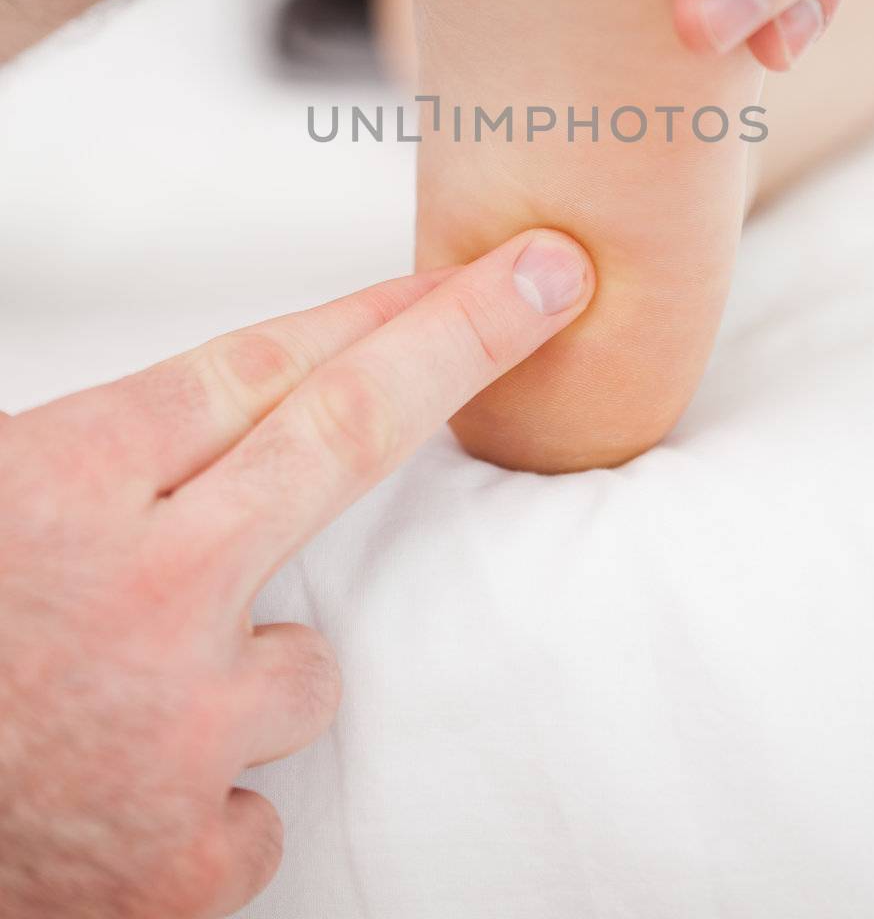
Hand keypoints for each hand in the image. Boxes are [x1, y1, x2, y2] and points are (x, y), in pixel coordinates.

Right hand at [0, 230, 591, 918]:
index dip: (381, 311)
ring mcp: (169, 729)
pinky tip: (122, 799)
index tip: (484, 273)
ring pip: (307, 669)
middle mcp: (137, 589)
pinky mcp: (176, 864)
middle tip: (553, 284)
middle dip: (460, 343)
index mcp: (62, 481)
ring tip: (117, 709)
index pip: (263, 362)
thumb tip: (263, 408)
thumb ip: (107, 464)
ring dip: (246, 677)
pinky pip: (259, 809)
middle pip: (340, 432)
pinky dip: (211, 800)